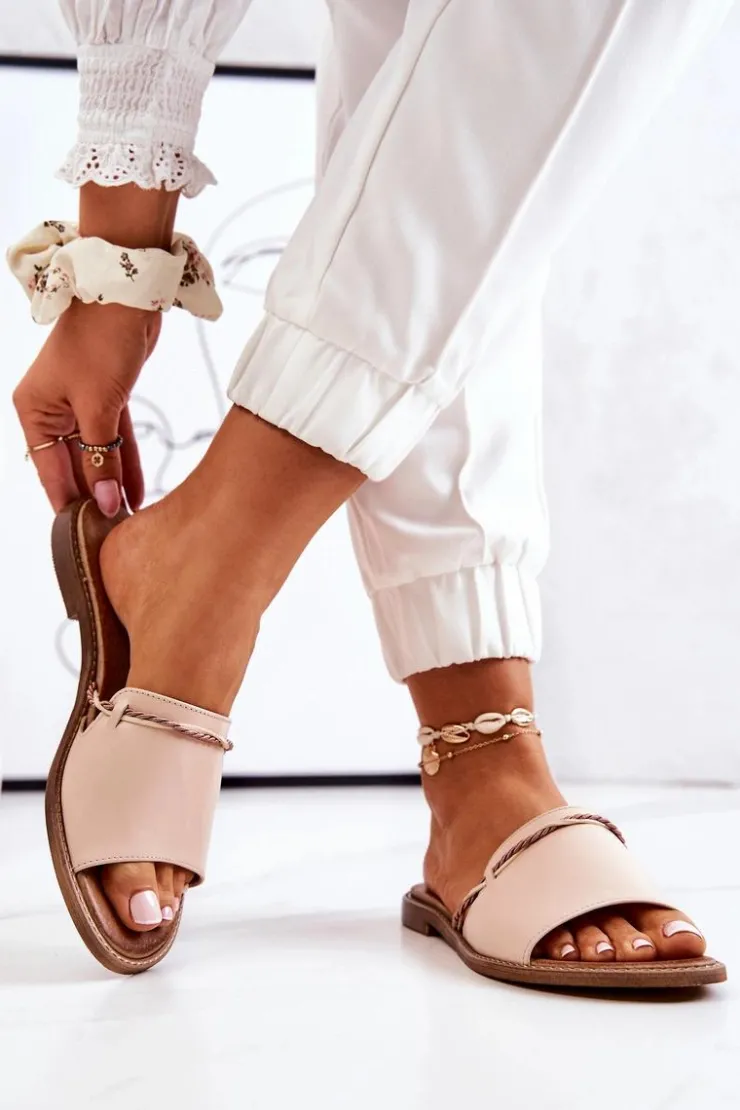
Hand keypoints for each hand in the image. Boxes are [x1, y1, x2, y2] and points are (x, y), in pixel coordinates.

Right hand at [13, 299, 160, 515]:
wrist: (127, 295)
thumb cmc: (100, 342)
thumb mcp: (98, 407)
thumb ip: (101, 458)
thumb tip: (105, 501)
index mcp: (34, 410)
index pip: (49, 469)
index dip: (68, 500)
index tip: (83, 534)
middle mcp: (52, 408)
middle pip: (73, 463)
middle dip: (94, 494)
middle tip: (113, 531)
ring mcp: (81, 402)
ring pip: (97, 452)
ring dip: (112, 482)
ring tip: (128, 519)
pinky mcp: (108, 396)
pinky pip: (115, 438)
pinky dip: (125, 461)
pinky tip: (135, 492)